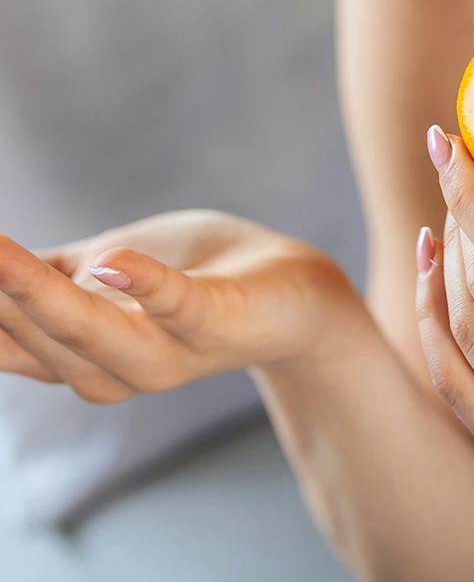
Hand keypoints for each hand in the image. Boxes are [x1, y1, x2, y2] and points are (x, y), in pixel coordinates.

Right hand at [0, 208, 355, 402]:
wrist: (295, 290)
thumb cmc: (199, 273)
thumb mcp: (111, 267)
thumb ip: (53, 273)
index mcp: (83, 356)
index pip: (5, 341)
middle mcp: (118, 370)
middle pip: (39, 340)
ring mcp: (171, 351)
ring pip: (94, 332)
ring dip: (43, 293)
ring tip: (1, 254)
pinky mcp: (220, 321)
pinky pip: (179, 306)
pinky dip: (145, 285)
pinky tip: (115, 260)